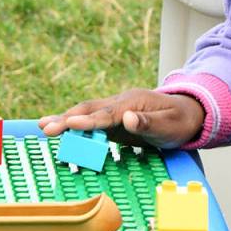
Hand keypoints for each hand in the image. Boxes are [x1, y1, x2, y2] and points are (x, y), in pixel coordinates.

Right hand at [38, 88, 204, 148]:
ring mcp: (116, 109)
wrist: (187, 113)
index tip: (69, 125)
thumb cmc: (180, 121)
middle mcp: (121, 102)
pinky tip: (59, 128)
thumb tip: (128, 118)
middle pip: (91, 109)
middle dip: (67, 118)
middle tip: (45, 127)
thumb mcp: (170, 125)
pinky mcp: (114, 118)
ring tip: (43, 126)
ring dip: (66, 119)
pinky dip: (74, 124)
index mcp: (133, 103)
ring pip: (88, 112)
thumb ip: (149, 123)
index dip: (88, 121)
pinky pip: (91, 120)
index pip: (107, 114)